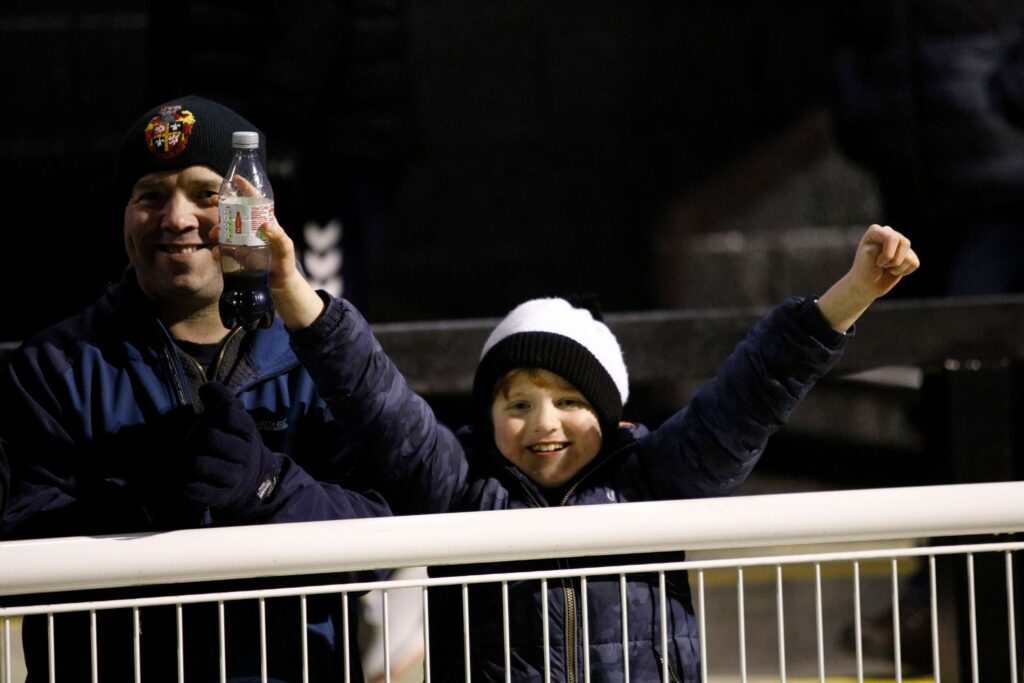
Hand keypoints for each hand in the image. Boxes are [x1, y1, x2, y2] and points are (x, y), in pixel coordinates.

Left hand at [181, 382, 281, 521]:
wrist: (251, 483)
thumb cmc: (234, 443)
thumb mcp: (235, 420)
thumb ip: (222, 399)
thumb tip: (205, 387)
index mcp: (248, 431)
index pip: (229, 412)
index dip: (216, 413)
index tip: (217, 420)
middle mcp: (245, 454)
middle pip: (209, 436)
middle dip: (200, 438)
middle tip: (203, 444)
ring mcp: (235, 477)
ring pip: (200, 463)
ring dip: (193, 462)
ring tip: (197, 463)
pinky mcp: (222, 497)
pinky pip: (198, 490)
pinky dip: (190, 485)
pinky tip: (191, 482)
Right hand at [211, 180, 324, 329]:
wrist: (280, 286)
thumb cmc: (286, 265)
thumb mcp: (286, 250)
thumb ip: (279, 238)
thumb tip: (266, 224)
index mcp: (267, 224)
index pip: (257, 202)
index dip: (247, 189)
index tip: (236, 179)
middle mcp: (254, 229)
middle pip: (237, 211)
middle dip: (224, 204)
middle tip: (214, 201)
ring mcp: (245, 241)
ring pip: (228, 228)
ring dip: (218, 228)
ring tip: (215, 234)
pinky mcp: (239, 254)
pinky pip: (225, 248)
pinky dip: (218, 249)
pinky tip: (216, 255)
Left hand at [847, 224, 919, 299]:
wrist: (867, 284)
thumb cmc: (865, 269)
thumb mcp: (867, 258)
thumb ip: (879, 248)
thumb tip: (897, 246)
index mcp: (875, 231)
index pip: (891, 238)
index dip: (887, 254)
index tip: (877, 262)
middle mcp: (889, 233)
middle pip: (905, 243)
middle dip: (893, 260)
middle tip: (881, 265)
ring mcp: (900, 243)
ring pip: (909, 255)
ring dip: (897, 268)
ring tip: (886, 267)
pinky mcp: (909, 254)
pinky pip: (914, 263)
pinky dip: (903, 272)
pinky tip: (893, 270)